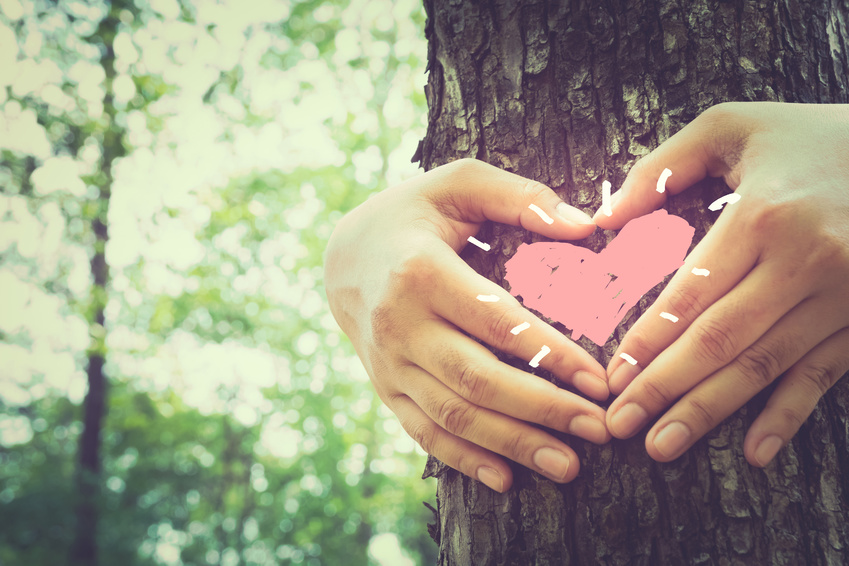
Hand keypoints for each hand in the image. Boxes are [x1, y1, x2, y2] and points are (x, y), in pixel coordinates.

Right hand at [325, 158, 610, 491]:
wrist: (345, 255)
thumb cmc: (413, 213)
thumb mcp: (459, 183)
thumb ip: (521, 197)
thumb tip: (586, 225)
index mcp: (421, 271)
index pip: (497, 322)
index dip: (552, 354)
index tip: (601, 380)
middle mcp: (399, 324)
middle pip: (476, 379)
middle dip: (541, 410)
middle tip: (598, 431)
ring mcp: (388, 363)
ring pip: (452, 415)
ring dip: (512, 444)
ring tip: (569, 466)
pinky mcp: (385, 387)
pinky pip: (423, 431)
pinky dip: (463, 459)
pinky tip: (507, 478)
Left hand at [595, 102, 848, 466]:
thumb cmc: (811, 135)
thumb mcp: (731, 126)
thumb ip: (661, 168)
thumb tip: (603, 219)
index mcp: (763, 214)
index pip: (690, 294)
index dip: (647, 341)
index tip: (612, 376)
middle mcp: (805, 261)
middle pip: (720, 340)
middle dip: (664, 388)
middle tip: (620, 425)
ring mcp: (843, 295)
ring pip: (765, 366)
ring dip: (710, 411)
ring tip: (661, 446)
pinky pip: (824, 373)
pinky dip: (789, 415)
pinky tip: (754, 451)